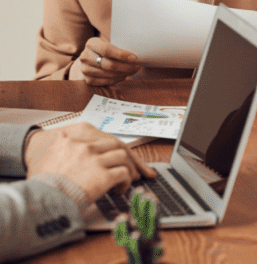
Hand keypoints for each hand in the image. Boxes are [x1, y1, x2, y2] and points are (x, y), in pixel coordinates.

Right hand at [24, 123, 155, 201]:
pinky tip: (120, 189)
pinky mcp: (103, 175)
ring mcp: (95, 159)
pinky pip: (124, 174)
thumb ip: (63, 149)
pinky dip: (126, 181)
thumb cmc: (41, 182)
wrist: (39, 198)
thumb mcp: (46, 157)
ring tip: (130, 179)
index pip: (102, 138)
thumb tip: (73, 153)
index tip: (120, 154)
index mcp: (72, 137)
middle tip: (138, 168)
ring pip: (124, 156)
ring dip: (130, 168)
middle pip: (117, 144)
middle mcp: (86, 145)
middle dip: (130, 156)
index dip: (114, 147)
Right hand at [74, 37, 140, 85]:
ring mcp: (85, 69)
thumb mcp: (110, 43)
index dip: (121, 55)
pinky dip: (118, 79)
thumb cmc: (106, 49)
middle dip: (126, 66)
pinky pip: (106, 82)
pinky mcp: (88, 80)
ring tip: (133, 70)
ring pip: (109, 74)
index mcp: (91, 44)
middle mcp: (85, 56)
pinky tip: (124, 75)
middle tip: (137, 66)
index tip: (134, 58)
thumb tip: (135, 56)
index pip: (107, 50)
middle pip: (109, 64)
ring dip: (124, 74)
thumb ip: (119, 47)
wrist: (92, 58)